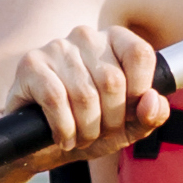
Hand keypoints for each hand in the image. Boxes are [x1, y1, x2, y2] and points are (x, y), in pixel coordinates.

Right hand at [7, 23, 170, 164]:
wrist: (39, 145)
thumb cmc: (87, 127)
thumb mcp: (127, 128)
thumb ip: (150, 115)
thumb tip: (152, 100)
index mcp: (115, 40)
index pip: (140, 54)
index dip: (139, 92)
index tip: (128, 114)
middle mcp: (86, 36)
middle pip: (113, 81)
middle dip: (111, 120)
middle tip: (99, 134)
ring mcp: (57, 48)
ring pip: (85, 95)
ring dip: (87, 129)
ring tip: (81, 138)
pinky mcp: (30, 64)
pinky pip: (56, 99)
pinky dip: (64, 128)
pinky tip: (64, 138)